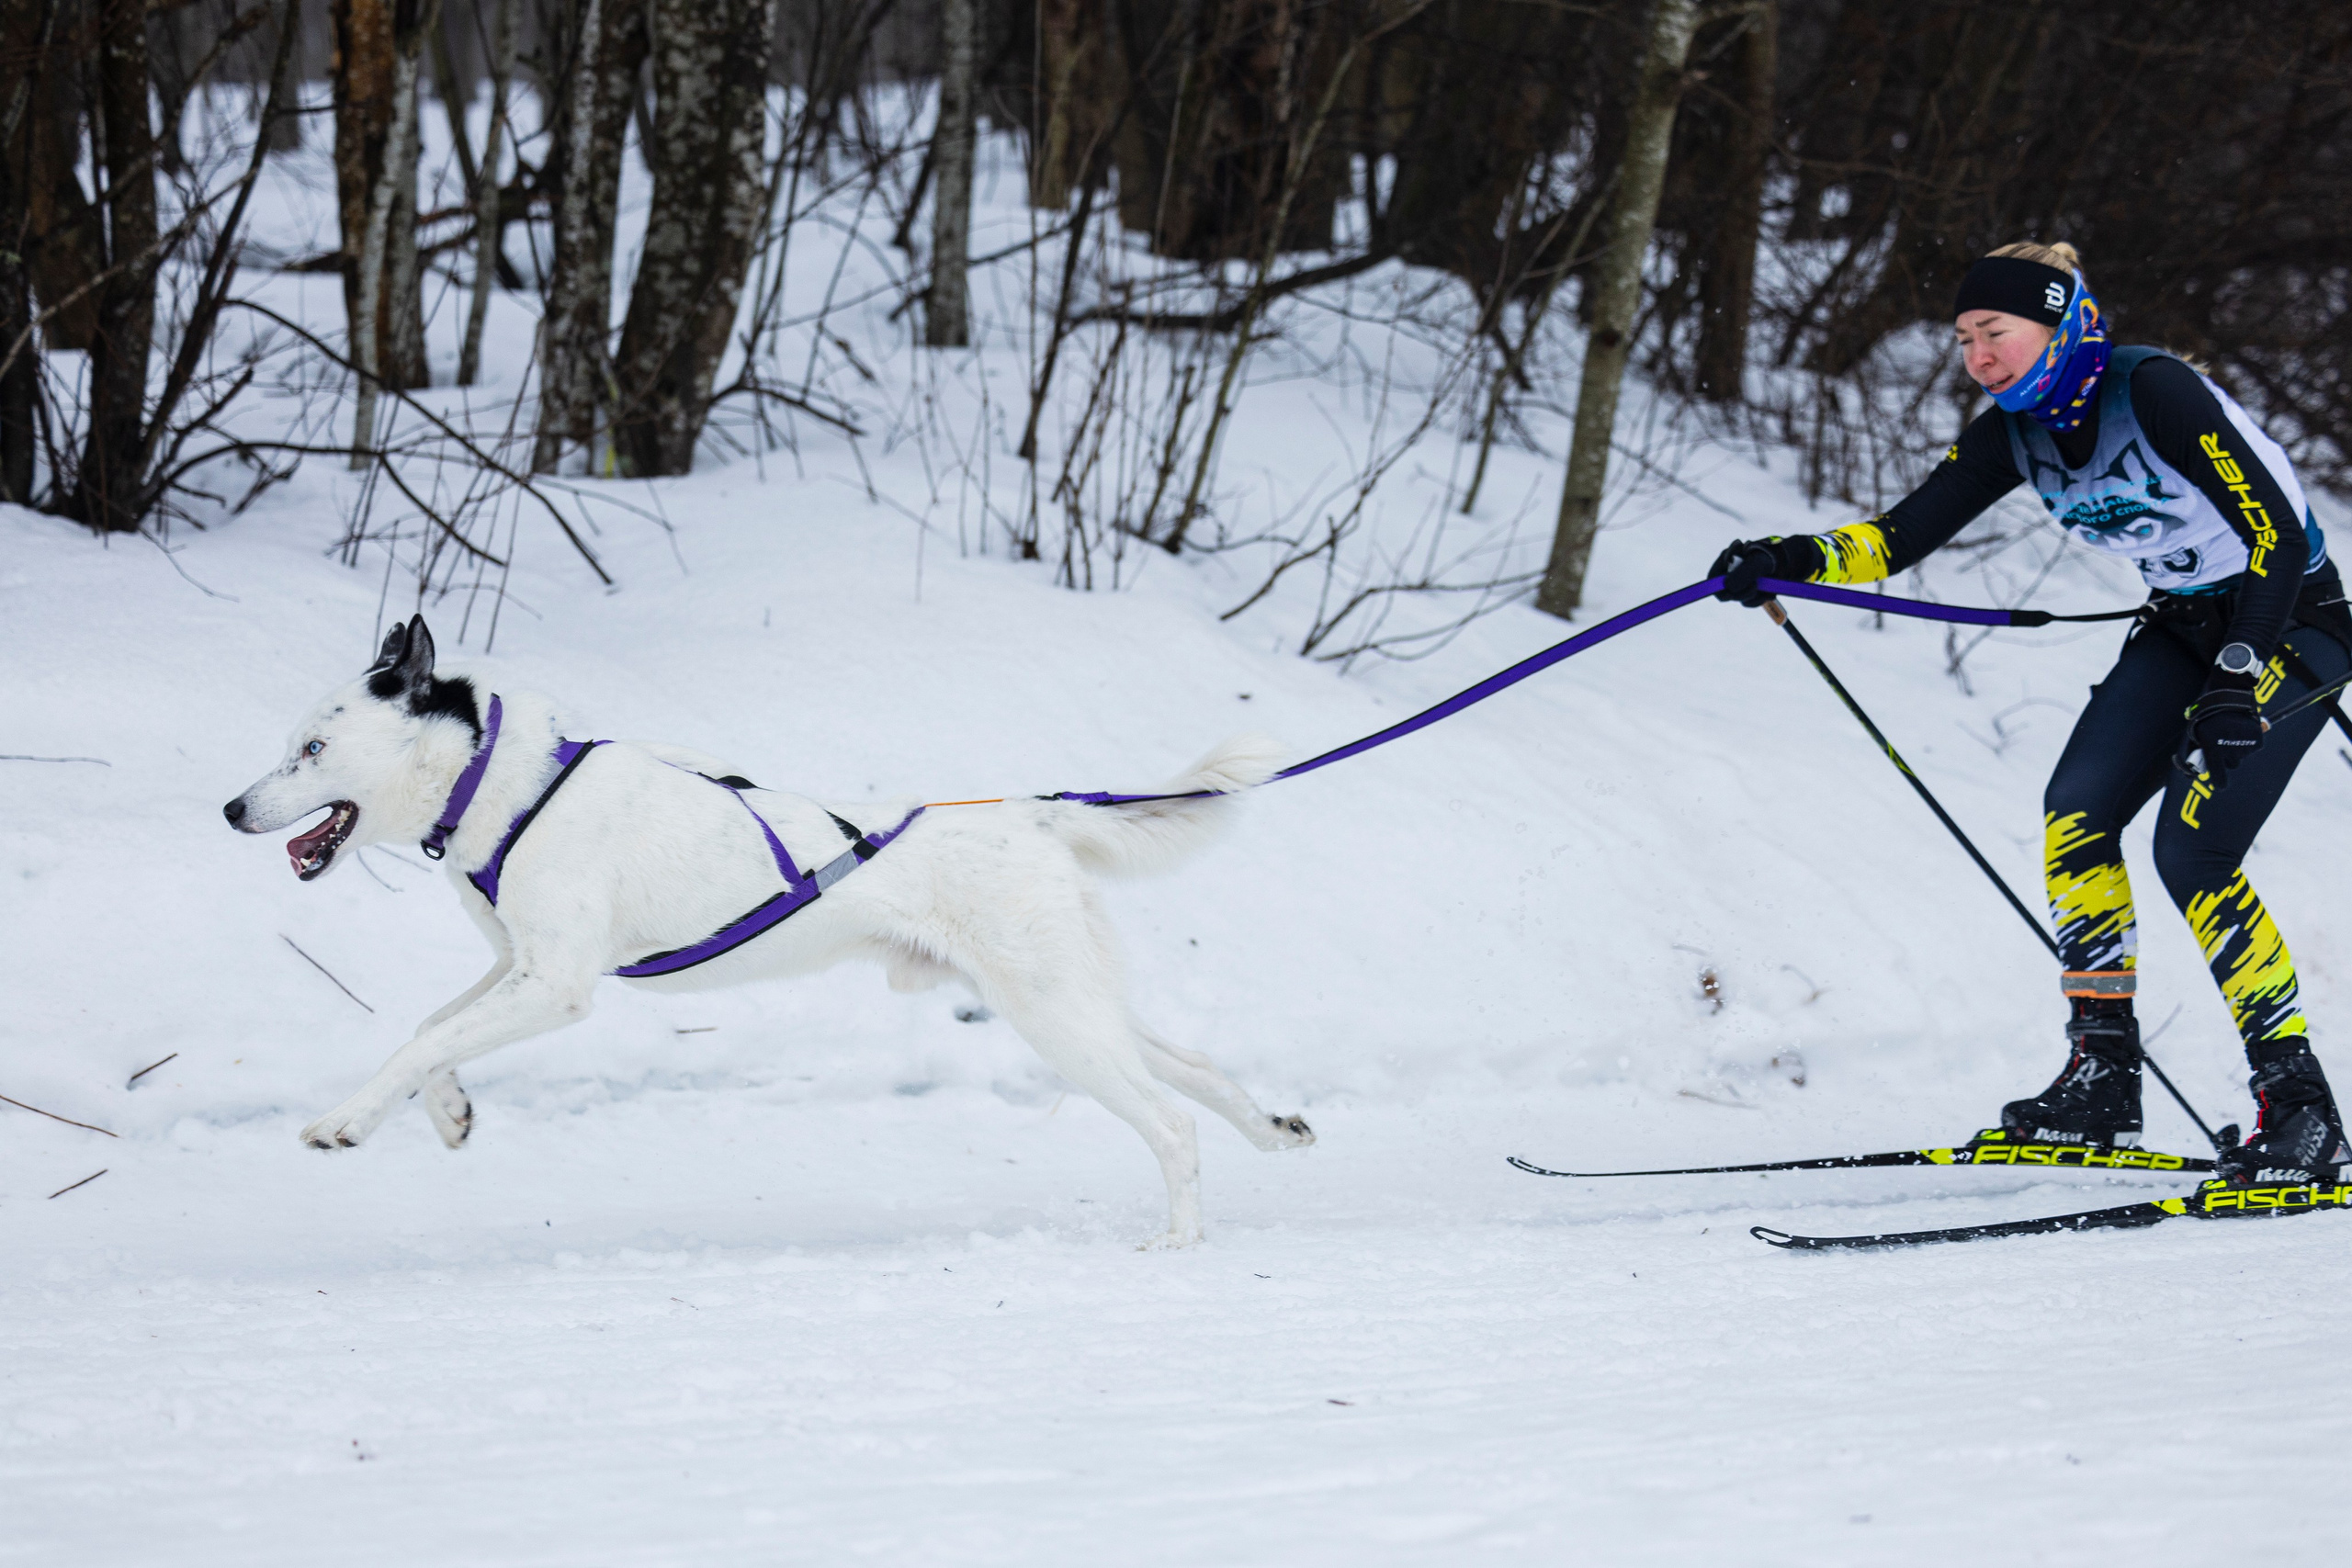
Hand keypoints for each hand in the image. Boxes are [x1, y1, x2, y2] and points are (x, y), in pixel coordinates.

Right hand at [1709, 537, 1804, 606]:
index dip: (1718, 587)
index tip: (1729, 594)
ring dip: (1755, 595)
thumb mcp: (1757, 563)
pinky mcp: (1748, 593)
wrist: (1785, 563)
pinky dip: (1761, 599)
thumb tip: (1729, 588)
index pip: (1713, 578)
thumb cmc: (1769, 558)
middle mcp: (1730, 574)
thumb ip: (1743, 573)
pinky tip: (1769, 591)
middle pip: (1725, 593)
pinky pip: (1750, 603)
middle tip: (1755, 586)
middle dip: (1742, 592)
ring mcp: (1739, 584)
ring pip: (1739, 599)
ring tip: (1767, 585)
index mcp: (1726, 561)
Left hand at [2174, 672, 2265, 788]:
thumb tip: (2192, 772)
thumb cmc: (2208, 715)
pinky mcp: (2257, 740)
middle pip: (2231, 765)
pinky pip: (2252, 748)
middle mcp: (2230, 751)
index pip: (2218, 777)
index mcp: (2213, 750)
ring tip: (2231, 731)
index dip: (2218, 782)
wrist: (2229, 695)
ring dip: (2236, 748)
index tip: (2219, 785)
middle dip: (2227, 758)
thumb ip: (2196, 752)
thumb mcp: (2196, 733)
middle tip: (2223, 741)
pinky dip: (2248, 742)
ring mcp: (2244, 746)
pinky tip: (2242, 729)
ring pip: (2240, 755)